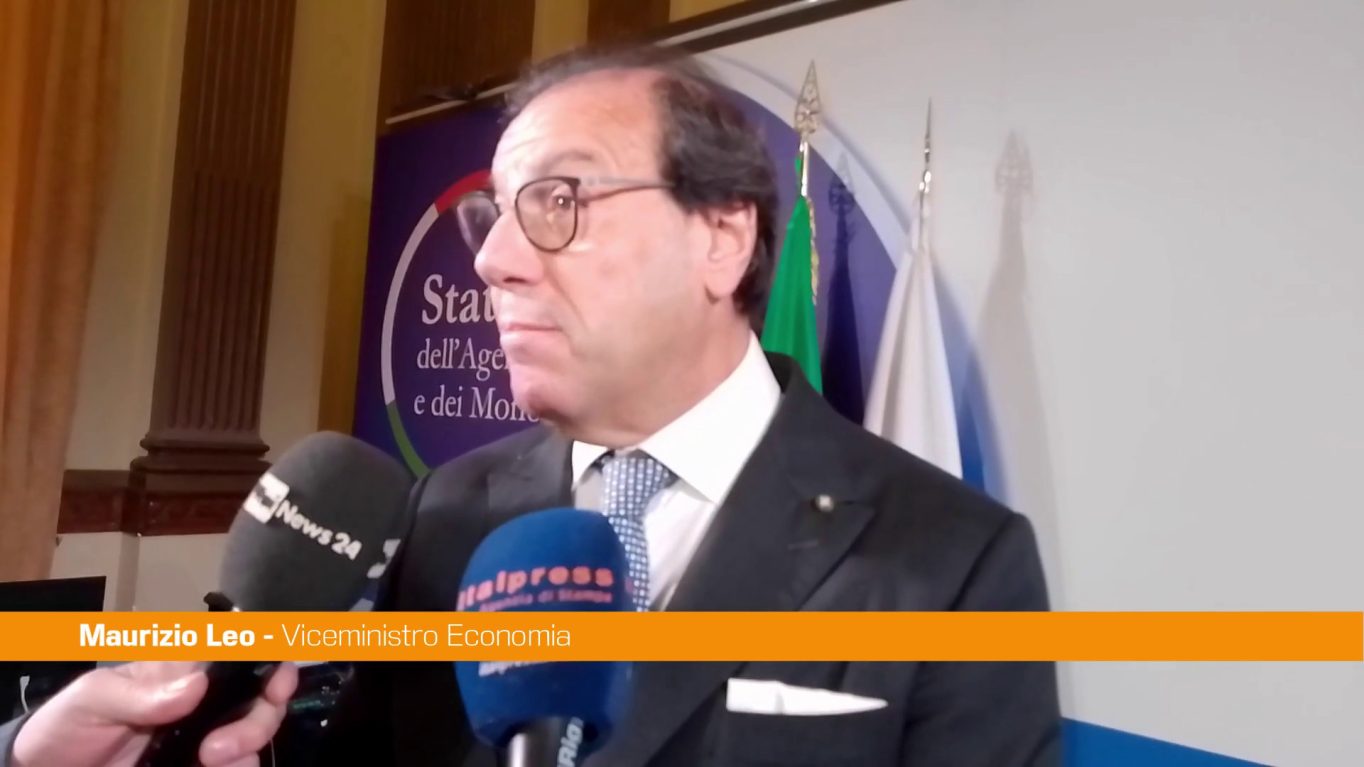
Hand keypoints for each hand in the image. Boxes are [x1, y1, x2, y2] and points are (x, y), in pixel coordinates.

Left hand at [12, 661, 297, 766]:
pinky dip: (240, 765)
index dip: (271, 657)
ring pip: (258, 735)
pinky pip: (241, 764)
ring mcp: (207, 738)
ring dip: (248, 745)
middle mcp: (206, 702)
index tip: (278, 679)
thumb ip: (138, 693)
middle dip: (259, 717)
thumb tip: (196, 685)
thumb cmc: (69, 724)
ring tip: (209, 761)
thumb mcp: (92, 699)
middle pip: (262, 697)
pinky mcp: (204, 766)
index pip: (241, 653)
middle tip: (218, 748)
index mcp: (184, 672)